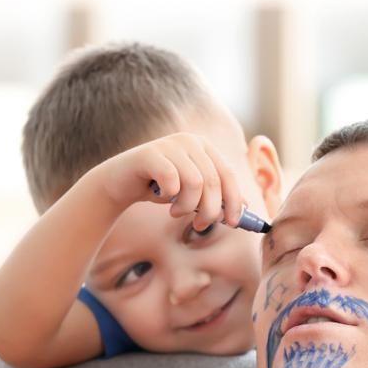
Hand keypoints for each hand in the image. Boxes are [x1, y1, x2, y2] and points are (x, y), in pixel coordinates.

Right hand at [94, 133, 243, 230]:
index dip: (234, 201)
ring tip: (176, 212)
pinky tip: (162, 197)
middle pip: (213, 181)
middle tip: (200, 226)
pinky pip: (171, 180)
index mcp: (205, 148)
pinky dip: (169, 196)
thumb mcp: (193, 195)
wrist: (121, 183)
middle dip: (210, 210)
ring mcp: (170, 144)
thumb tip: (246, 209)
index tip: (232, 223)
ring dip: (188, 207)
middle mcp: (190, 141)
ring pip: (195, 183)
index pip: (228, 174)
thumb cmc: (161, 189)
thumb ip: (217, 198)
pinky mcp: (150, 153)